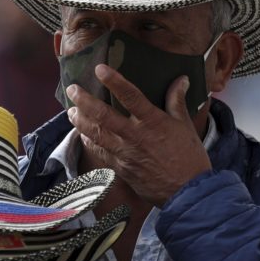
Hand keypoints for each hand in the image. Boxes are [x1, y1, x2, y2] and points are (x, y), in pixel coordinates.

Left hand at [66, 64, 210, 206]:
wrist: (186, 191)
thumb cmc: (189, 157)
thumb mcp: (185, 126)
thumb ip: (176, 101)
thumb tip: (180, 79)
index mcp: (153, 122)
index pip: (130, 96)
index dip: (114, 81)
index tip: (99, 68)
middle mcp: (135, 136)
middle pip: (103, 115)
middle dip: (84, 101)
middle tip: (72, 90)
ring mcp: (125, 153)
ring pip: (96, 134)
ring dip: (80, 121)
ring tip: (70, 111)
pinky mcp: (121, 168)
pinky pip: (100, 152)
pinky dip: (89, 142)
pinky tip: (83, 134)